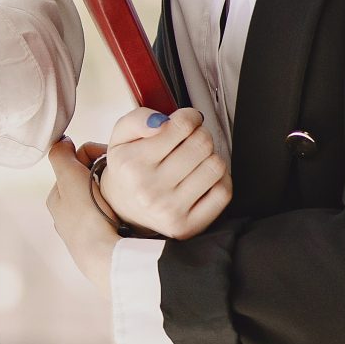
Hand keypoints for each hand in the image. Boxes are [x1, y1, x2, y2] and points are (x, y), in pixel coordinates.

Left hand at [45, 138, 117, 288]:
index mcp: (57, 199)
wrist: (107, 255)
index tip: (107, 156)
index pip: (74, 164)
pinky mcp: (106, 237)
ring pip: (104, 194)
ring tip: (126, 188)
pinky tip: (130, 206)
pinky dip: (123, 203)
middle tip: (118, 173)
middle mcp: (69, 214)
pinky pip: (116, 211)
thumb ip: (61, 156)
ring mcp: (88, 227)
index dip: (92, 154)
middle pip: (89, 178)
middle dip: (105, 171)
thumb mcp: (68, 179)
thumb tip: (61, 140)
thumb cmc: (86, 219)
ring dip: (115, 187)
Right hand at [97, 106, 231, 238]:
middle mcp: (149, 188)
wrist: (123, 208)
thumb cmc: (128, 169)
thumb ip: (138, 119)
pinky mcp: (187, 225)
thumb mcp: (122, 137)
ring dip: (210, 158)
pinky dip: (219, 181)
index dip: (189, 118)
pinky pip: (223, 192)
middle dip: (200, 136)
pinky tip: (202, 179)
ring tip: (195, 161)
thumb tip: (162, 123)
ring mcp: (170, 209)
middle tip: (189, 142)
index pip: (182, 126)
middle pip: (202, 144)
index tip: (186, 122)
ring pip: (216, 166)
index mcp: (132, 163)